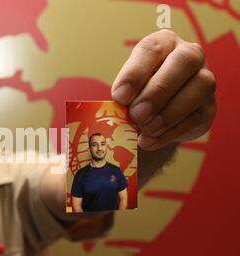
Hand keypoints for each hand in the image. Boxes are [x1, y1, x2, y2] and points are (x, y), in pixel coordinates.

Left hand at [111, 29, 216, 150]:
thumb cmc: (137, 92)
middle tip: (136, 114)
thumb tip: (121, 104)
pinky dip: (170, 132)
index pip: (152, 48)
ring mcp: (204, 80)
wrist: (155, 114)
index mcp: (164, 43)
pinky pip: (196, 118)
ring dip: (168, 113)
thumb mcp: (127, 87)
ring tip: (145, 129)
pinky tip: (150, 140)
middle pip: (184, 61)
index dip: (135, 73)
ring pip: (199, 88)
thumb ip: (125, 93)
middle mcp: (190, 55)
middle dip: (158, 91)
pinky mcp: (208, 108)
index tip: (119, 96)